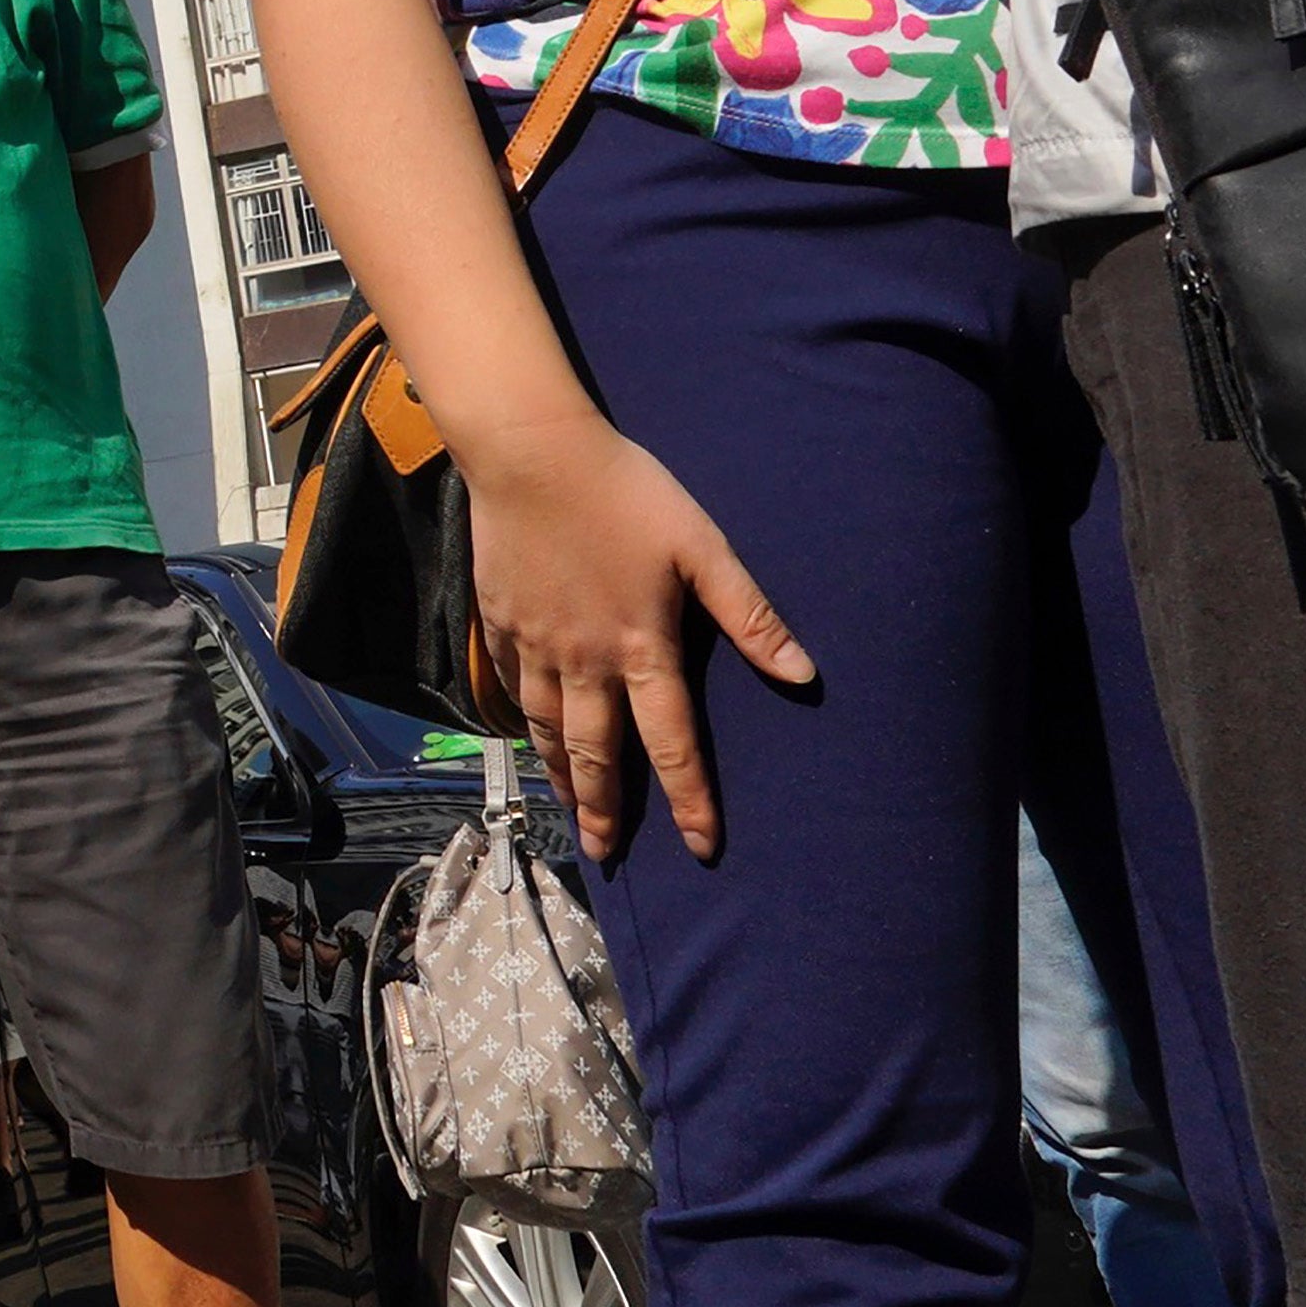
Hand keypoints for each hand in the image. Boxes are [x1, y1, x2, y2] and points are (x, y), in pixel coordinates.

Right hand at [457, 409, 812, 862]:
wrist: (531, 454)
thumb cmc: (626, 493)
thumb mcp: (702, 547)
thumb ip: (749, 615)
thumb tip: (804, 675)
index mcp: (642, 646)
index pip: (671, 742)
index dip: (689, 799)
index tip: (702, 847)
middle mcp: (586, 659)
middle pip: (598, 752)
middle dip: (607, 809)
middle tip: (608, 852)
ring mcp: (537, 644)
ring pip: (550, 729)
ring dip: (563, 776)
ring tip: (571, 811)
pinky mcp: (502, 621)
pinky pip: (515, 689)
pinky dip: (526, 724)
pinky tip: (532, 738)